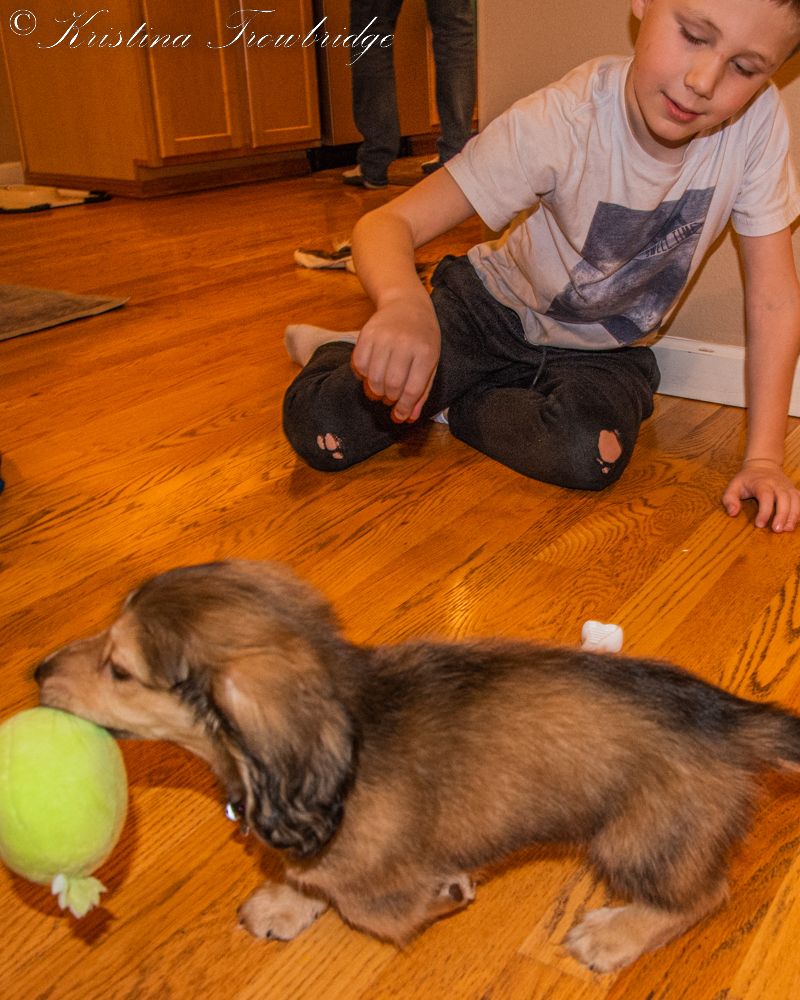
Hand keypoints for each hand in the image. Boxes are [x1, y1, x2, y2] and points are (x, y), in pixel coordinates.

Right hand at [351, 297, 439, 422]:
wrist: (407, 304)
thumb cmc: (422, 338)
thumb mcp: (430, 362)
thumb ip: (421, 391)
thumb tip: (407, 418)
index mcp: (425, 352)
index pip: (411, 389)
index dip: (404, 408)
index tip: (399, 415)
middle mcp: (404, 343)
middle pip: (391, 386)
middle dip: (389, 399)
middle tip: (390, 398)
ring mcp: (384, 337)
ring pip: (373, 378)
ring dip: (375, 391)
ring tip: (381, 388)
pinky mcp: (366, 333)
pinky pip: (359, 365)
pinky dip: (363, 376)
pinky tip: (371, 373)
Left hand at [722, 458, 799, 531]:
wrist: (763, 464)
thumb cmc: (747, 478)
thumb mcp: (733, 485)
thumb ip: (730, 499)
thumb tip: (732, 513)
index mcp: (761, 483)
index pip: (765, 497)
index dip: (764, 512)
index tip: (759, 524)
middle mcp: (777, 484)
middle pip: (783, 498)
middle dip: (782, 515)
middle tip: (777, 530)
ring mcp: (787, 487)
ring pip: (795, 500)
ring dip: (793, 515)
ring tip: (788, 528)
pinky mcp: (793, 490)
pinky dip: (799, 511)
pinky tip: (795, 522)